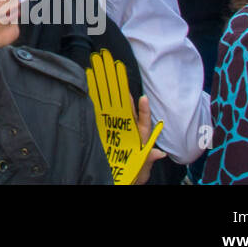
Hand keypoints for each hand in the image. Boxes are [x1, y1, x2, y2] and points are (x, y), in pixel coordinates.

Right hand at [85, 49, 164, 184]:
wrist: (116, 179)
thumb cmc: (131, 174)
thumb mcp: (141, 169)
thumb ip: (147, 159)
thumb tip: (159, 153)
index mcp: (137, 137)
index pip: (141, 121)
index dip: (141, 110)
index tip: (141, 98)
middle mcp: (124, 127)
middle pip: (122, 103)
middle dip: (118, 85)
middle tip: (113, 66)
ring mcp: (111, 125)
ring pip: (108, 103)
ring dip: (103, 84)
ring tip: (99, 68)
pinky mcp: (99, 127)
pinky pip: (96, 112)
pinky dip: (93, 99)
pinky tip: (88, 86)